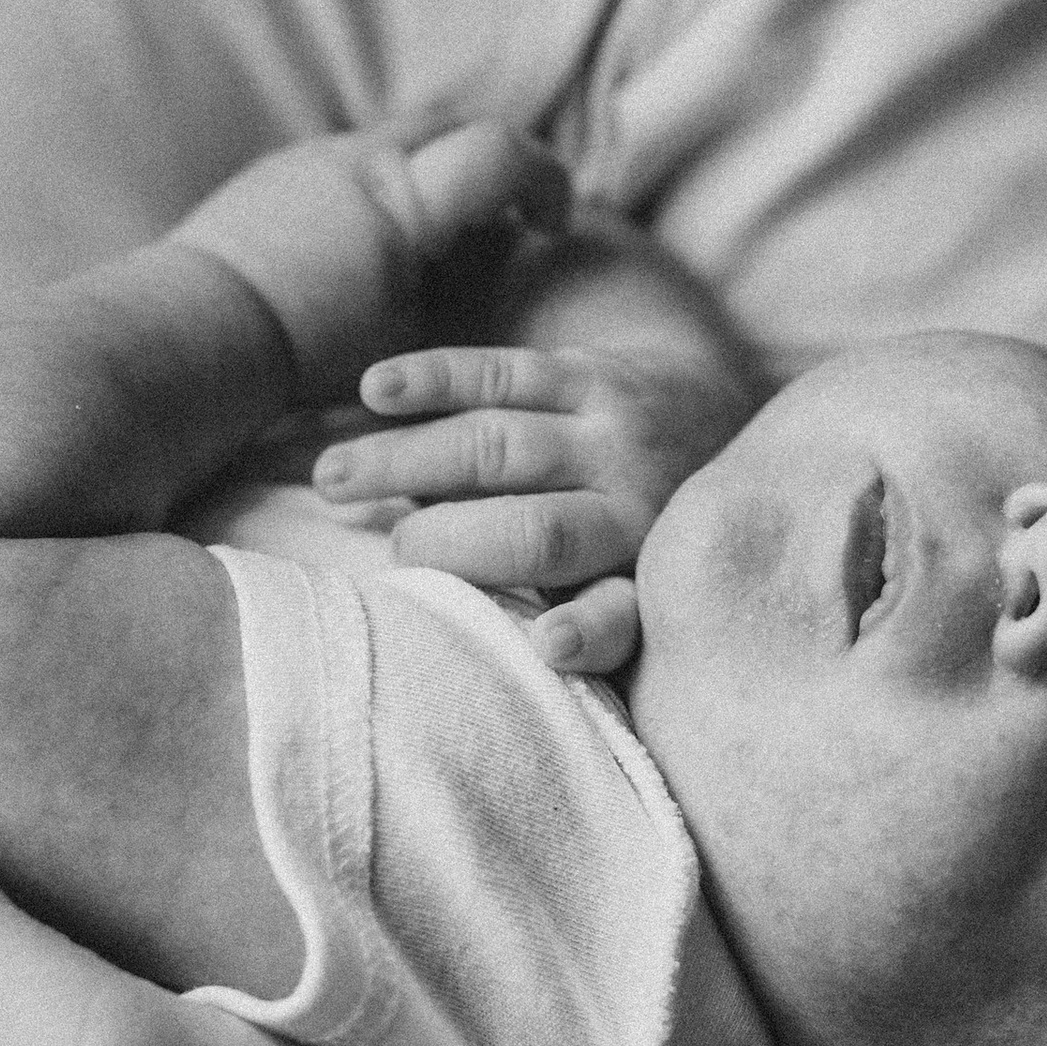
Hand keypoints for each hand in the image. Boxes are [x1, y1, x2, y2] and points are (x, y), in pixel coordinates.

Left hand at [172, 124, 569, 399]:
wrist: (192, 336)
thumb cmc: (304, 356)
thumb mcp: (407, 342)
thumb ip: (462, 299)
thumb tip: (503, 285)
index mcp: (406, 201)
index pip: (505, 153)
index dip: (546, 180)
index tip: (552, 224)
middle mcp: (363, 160)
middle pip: (457, 127)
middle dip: (496, 166)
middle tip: (512, 216)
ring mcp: (315, 156)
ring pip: (399, 138)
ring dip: (434, 171)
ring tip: (441, 234)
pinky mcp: (278, 170)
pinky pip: (350, 158)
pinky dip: (382, 184)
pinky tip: (372, 242)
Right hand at [308, 339, 758, 674]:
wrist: (716, 416)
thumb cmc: (648, 539)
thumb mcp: (640, 595)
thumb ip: (582, 629)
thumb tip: (480, 672)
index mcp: (646, 579)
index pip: (619, 615)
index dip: (589, 632)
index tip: (550, 642)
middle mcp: (637, 507)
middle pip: (536, 531)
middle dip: (451, 543)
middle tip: (389, 556)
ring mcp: (612, 434)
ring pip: (497, 447)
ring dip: (405, 460)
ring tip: (329, 479)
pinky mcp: (587, 373)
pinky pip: (501, 373)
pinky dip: (435, 378)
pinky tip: (374, 389)